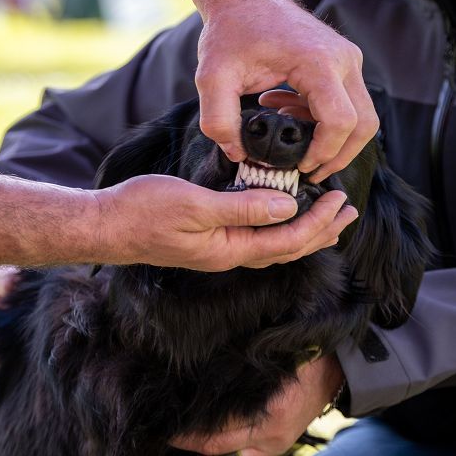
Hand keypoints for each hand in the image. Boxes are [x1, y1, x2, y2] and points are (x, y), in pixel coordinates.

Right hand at [92, 174, 357, 269]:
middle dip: (322, 231)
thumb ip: (241, 208)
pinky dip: (279, 226)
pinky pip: (256, 238)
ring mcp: (219, 249)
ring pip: (274, 246)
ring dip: (305, 231)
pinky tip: (282, 214)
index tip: (339, 201)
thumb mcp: (195, 204)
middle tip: (349, 211)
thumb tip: (287, 208)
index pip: (287, 241)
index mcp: (230, 249)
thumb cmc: (143, 212)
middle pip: (288, 249)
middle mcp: (229, 255)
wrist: (106, 226)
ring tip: (329, 218)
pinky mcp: (210, 239)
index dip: (318, 223)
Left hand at [171, 355, 344, 455]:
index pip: (218, 430)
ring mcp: (274, 444)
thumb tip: (197, 377)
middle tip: (160, 439)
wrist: (334, 370)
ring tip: (175, 454)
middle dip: (187, 447)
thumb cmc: (297, 357)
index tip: (166, 426)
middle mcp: (270, 432)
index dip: (188, 433)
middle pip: (218, 449)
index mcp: (268, 410)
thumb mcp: (268, 359)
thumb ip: (236, 371)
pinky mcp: (277, 448)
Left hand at [195, 0, 378, 182]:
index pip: (341, 121)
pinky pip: (349, 103)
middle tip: (307, 170)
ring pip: (362, 116)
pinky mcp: (343, 62)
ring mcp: (348, 59)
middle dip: (339, 155)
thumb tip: (239, 155)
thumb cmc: (231, 31)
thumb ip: (219, 120)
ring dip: (332, 139)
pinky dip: (325, 120)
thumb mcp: (212, 77)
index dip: (324, 153)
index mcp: (318, 62)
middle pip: (364, 124)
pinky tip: (287, 113)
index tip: (299, 166)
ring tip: (289, 138)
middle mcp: (343, 59)